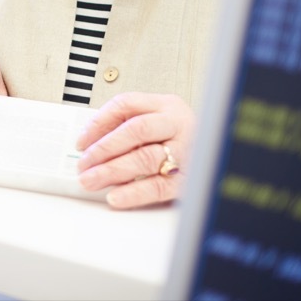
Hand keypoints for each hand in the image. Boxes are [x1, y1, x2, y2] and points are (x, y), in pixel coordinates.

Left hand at [74, 92, 194, 208]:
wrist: (219, 152)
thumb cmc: (179, 138)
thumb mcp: (156, 119)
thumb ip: (127, 126)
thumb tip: (89, 145)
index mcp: (166, 105)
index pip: (125, 104)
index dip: (98, 122)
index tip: (81, 142)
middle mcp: (178, 124)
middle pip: (135, 130)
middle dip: (103, 148)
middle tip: (83, 164)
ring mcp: (187, 151)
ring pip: (146, 158)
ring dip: (113, 171)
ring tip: (91, 180)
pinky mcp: (190, 179)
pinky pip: (159, 186)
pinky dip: (134, 193)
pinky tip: (116, 197)